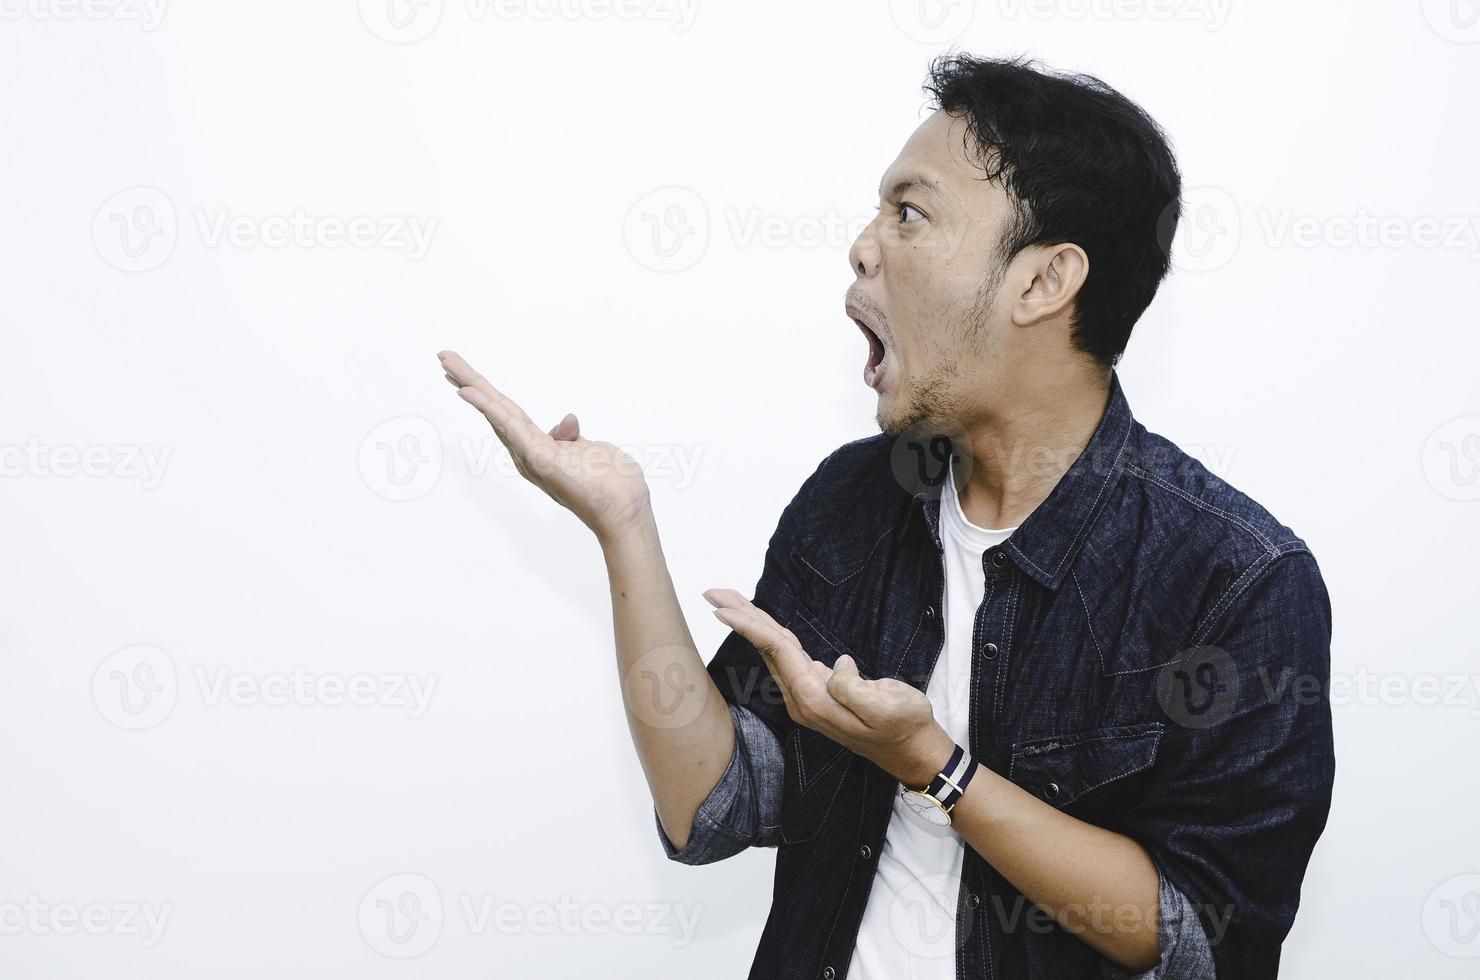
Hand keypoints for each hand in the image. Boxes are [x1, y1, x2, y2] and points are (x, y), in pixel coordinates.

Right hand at [439, 350, 652, 541]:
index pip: (508, 413)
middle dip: (469, 381)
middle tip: (444, 357)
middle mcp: (527, 453)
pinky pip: (510, 426)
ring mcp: (531, 456)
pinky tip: (470, 392)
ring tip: (448, 364)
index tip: (465, 377)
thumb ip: (571, 438)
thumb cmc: (611, 486)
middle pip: (495, 409)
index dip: (487, 393)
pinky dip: (488, 408)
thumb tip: (567, 421)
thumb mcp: (591, 450)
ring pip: (497, 412)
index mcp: (538, 449)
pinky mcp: (539, 458)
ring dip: (472, 386)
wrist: (624, 509)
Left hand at [703, 588, 954, 787]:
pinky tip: (762, 625)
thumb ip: (854, 689)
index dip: (749, 626)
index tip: (722, 607)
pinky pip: (787, 656)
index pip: (776, 651)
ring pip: (773, 650)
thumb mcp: (886, 707)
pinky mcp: (817, 691)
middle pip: (765, 647)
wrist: (910, 749)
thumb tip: (834, 665)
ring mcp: (807, 695)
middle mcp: (802, 697)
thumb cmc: (903, 725)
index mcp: (814, 697)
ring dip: (751, 624)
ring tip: (728, 600)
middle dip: (739, 618)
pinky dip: (770, 635)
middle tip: (712, 591)